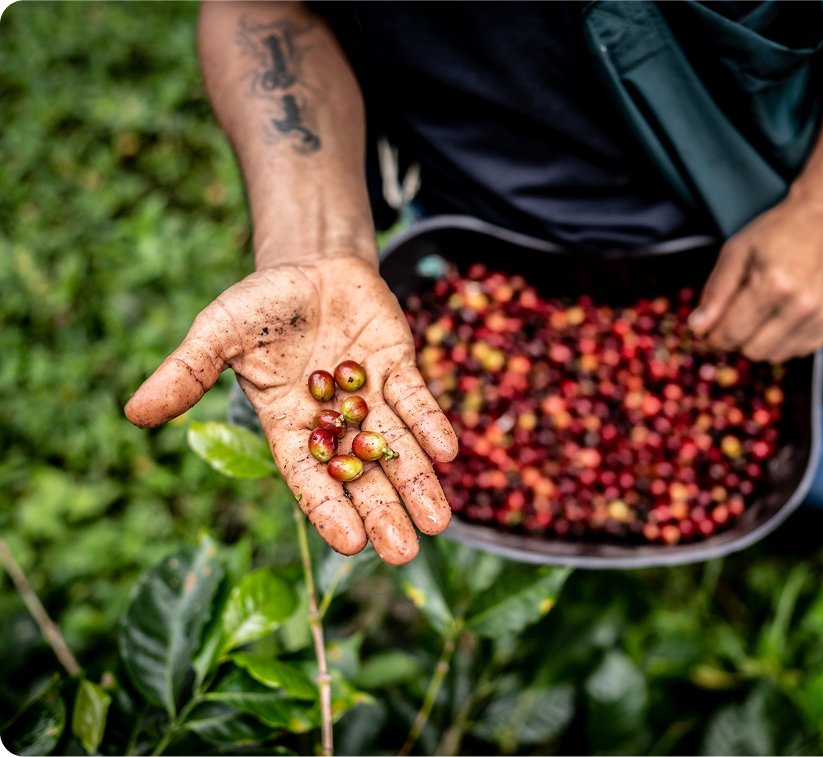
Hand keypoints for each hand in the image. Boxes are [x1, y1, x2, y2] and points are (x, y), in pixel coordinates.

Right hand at [125, 255, 457, 564]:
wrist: (307, 266)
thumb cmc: (258, 307)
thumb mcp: (216, 334)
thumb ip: (187, 374)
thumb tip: (134, 412)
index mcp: (289, 426)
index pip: (310, 477)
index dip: (329, 509)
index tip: (350, 545)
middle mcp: (335, 422)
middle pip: (362, 477)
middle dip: (384, 513)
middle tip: (404, 554)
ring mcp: (371, 397)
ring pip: (397, 448)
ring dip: (418, 483)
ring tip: (438, 523)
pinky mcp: (398, 368)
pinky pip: (416, 400)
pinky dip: (430, 424)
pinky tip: (447, 452)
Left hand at [688, 191, 822, 362]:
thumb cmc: (777, 233)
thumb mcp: (736, 252)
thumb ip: (715, 292)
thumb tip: (697, 328)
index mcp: (773, 284)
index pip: (732, 334)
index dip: (713, 337)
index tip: (708, 330)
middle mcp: (802, 305)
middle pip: (753, 351)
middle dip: (737, 338)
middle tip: (736, 316)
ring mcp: (822, 316)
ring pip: (775, 355)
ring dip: (761, 341)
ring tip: (762, 312)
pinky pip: (798, 351)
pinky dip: (784, 340)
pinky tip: (783, 315)